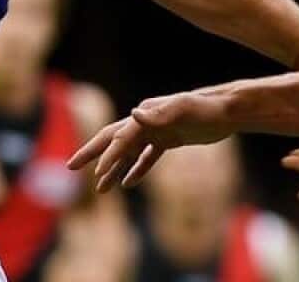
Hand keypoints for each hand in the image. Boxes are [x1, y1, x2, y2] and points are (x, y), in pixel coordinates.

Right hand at [67, 90, 235, 192]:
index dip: (108, 156)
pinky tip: (129, 183)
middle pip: (113, 139)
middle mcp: (147, 121)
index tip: (95, 176)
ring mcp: (158, 130)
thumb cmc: (207, 109)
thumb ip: (158, 114)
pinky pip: (148, 157)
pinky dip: (137, 169)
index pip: (120, 137)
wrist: (228, 111)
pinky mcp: (170, 139)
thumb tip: (134, 113)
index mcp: (146, 114)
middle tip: (70, 167)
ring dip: (113, 169)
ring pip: (129, 152)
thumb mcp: (184, 110)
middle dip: (92, 154)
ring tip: (100, 189)